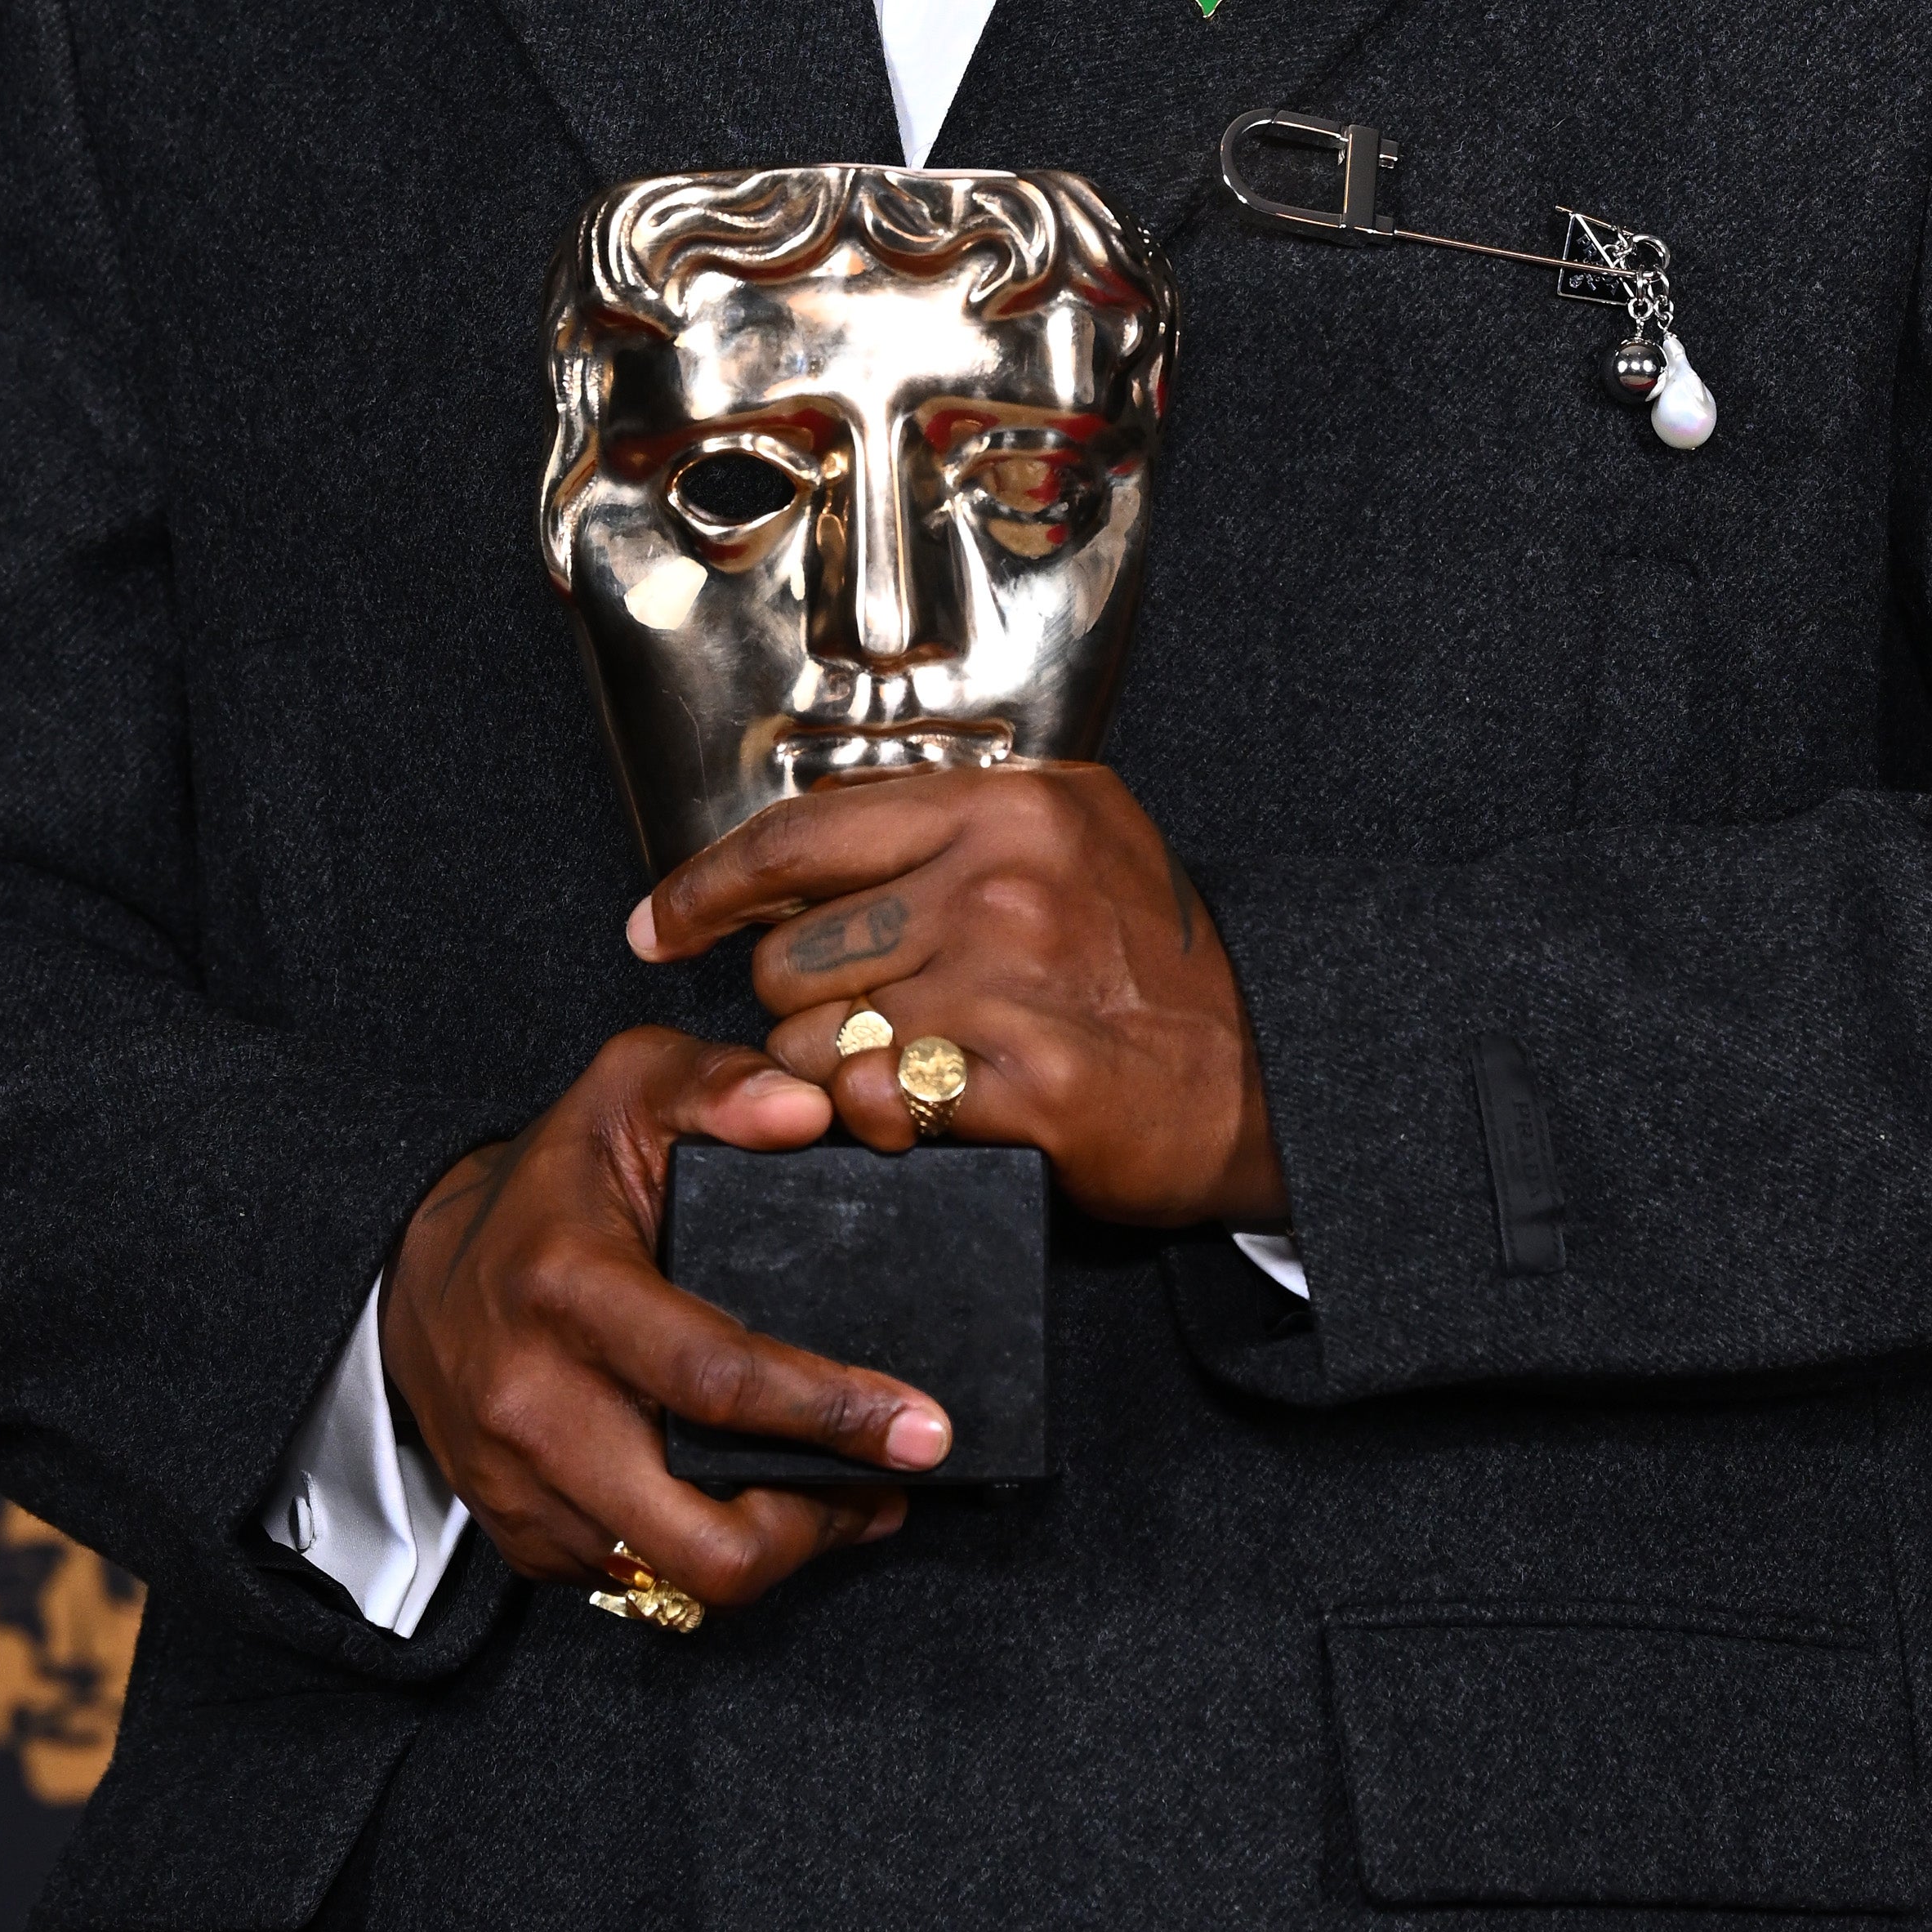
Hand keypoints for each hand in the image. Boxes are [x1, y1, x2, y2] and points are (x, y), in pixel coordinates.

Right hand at [378, 1029, 952, 1609]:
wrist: (420, 1278)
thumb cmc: (549, 1181)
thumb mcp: (626, 1090)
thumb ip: (719, 1086)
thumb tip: (811, 1110)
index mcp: (570, 1290)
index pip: (714, 1382)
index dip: (830, 1413)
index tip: (922, 1429)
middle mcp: (536, 1404)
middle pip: (697, 1534)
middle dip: (816, 1527)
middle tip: (896, 1482)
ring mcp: (524, 1486)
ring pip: (677, 1577)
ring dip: (780, 1549)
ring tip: (850, 1496)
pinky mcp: (524, 1538)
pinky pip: (637, 1580)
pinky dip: (710, 1559)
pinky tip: (762, 1503)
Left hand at [632, 762, 1288, 1230]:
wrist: (1274, 1072)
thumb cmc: (1160, 963)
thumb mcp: (1075, 836)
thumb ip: (951, 823)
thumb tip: (818, 842)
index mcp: (1004, 808)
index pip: (800, 836)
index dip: (705, 887)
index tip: (658, 924)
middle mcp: (1002, 882)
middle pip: (792, 954)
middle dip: (800, 1005)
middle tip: (861, 1023)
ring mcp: (1014, 983)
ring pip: (820, 1043)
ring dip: (835, 1074)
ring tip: (906, 1071)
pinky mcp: (1028, 1086)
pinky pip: (879, 1108)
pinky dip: (880, 1123)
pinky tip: (927, 1115)